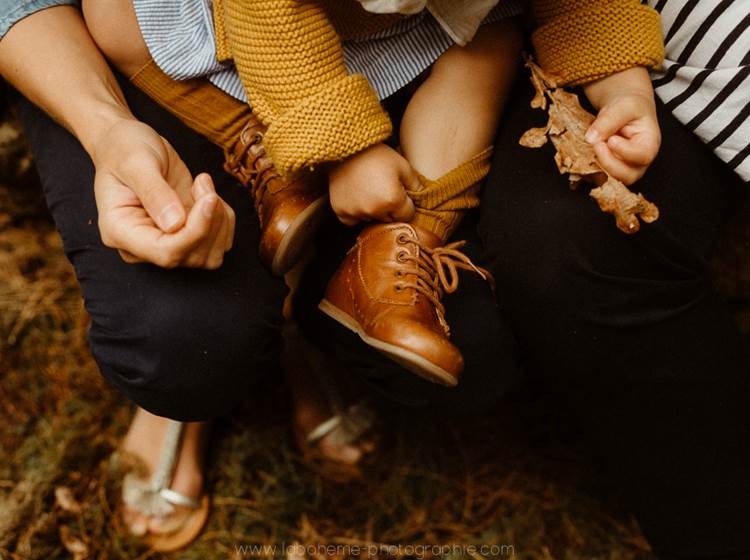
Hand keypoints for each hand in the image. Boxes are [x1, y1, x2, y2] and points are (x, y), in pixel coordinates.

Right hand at [91, 119, 234, 268]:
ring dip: (219, 219)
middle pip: (193, 256)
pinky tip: (206, 194)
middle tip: (202, 183)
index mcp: (121, 232)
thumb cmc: (125, 148)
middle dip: (210, 220)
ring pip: (211, 255)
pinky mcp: (188, 237)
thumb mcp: (135, 161)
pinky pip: (220, 242)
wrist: (131, 144)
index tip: (208, 199)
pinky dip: (224, 218)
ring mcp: (168, 244)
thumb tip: (175, 224)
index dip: (195, 232)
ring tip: (203, 186)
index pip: (166, 253)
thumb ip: (154, 192)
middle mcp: (144, 246)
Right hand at [328, 143, 418, 225]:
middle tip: (383, 189)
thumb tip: (426, 200)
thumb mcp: (403, 166)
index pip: (407, 216)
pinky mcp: (340, 210)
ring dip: (373, 210)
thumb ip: (416, 185)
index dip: (406, 204)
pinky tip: (357, 197)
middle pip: (389, 219)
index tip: (400, 192)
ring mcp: (356, 212)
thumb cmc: (378, 155)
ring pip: (371, 219)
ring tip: (369, 189)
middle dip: (390, 208)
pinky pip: (352, 220)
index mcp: (393, 200)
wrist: (347, 147)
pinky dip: (355, 213)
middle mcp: (374, 210)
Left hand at [583, 67, 660, 184]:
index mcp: (650, 144)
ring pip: (612, 180)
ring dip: (599, 166)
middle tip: (598, 144)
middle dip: (609, 163)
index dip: (625, 151)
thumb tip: (591, 138)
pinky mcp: (609, 170)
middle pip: (628, 176)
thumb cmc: (630, 107)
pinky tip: (586, 153)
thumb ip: (609, 120)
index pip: (643, 156)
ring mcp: (624, 168)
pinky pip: (599, 177)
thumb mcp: (623, 106)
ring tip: (594, 146)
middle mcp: (639, 161)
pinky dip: (590, 168)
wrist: (623, 110)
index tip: (611, 140)